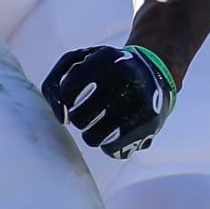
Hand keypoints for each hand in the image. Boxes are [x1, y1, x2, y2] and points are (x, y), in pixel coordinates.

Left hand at [42, 44, 175, 159]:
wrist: (154, 74)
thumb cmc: (106, 69)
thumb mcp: (80, 60)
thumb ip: (55, 83)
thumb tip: (61, 117)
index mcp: (106, 58)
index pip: (67, 90)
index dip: (64, 98)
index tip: (72, 96)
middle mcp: (126, 79)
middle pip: (79, 119)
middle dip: (79, 117)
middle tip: (89, 110)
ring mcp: (139, 104)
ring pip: (92, 139)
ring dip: (91, 133)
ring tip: (100, 121)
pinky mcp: (149, 126)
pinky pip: (112, 150)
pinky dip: (108, 144)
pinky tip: (116, 130)